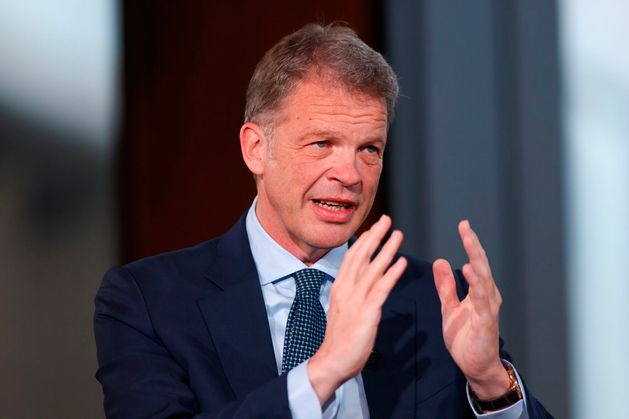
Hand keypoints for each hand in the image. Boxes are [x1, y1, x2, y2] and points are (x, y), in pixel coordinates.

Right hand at [308, 215, 407, 403]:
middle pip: (361, 257)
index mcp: (340, 288)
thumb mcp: (342, 310)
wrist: (332, 362)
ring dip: (387, 250)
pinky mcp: (367, 314)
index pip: (351, 258)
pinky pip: (381, 289)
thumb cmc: (339, 339)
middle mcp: (346, 290)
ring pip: (373, 269)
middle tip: (386, 219)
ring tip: (398, 234)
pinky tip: (401, 263)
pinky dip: (392, 274)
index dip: (363, 241)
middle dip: (374, 236)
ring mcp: (356, 301)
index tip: (374, 227)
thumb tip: (362, 282)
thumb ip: (352, 294)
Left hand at [433, 220, 509, 399]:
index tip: (463, 225)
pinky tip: (470, 271)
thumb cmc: (466, 337)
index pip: (475, 262)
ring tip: (469, 242)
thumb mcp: (450, 307)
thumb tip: (441, 261)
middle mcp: (487, 296)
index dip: (470, 243)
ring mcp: (488, 308)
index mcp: (479, 291)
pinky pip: (482, 300)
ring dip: (477, 259)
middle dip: (474, 245)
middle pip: (481, 265)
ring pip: (484, 279)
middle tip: (465, 226)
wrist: (476, 366)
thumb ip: (446, 285)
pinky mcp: (486, 322)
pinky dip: (476, 285)